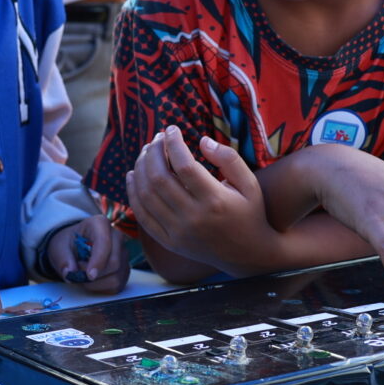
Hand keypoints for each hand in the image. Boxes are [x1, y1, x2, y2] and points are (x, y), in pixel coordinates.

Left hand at [51, 214, 130, 294]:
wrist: (74, 249)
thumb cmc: (69, 245)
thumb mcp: (59, 248)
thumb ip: (62, 259)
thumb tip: (69, 273)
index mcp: (100, 224)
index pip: (105, 243)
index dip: (98, 261)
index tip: (89, 275)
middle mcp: (117, 237)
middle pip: (114, 262)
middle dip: (95, 275)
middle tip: (78, 273)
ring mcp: (123, 254)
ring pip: (116, 277)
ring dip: (96, 284)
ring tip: (84, 276)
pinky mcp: (124, 270)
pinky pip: (117, 286)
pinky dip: (102, 288)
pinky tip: (93, 281)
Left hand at [125, 126, 272, 270]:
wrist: (248, 256)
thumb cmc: (251, 213)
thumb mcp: (250, 184)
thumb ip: (229, 159)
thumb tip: (202, 140)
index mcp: (215, 201)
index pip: (184, 165)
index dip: (173, 143)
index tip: (171, 129)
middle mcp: (194, 217)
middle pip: (160, 179)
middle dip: (153, 153)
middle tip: (156, 138)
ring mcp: (178, 232)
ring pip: (146, 196)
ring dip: (140, 169)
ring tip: (146, 152)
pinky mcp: (169, 241)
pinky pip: (142, 216)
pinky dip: (133, 194)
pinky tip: (132, 175)